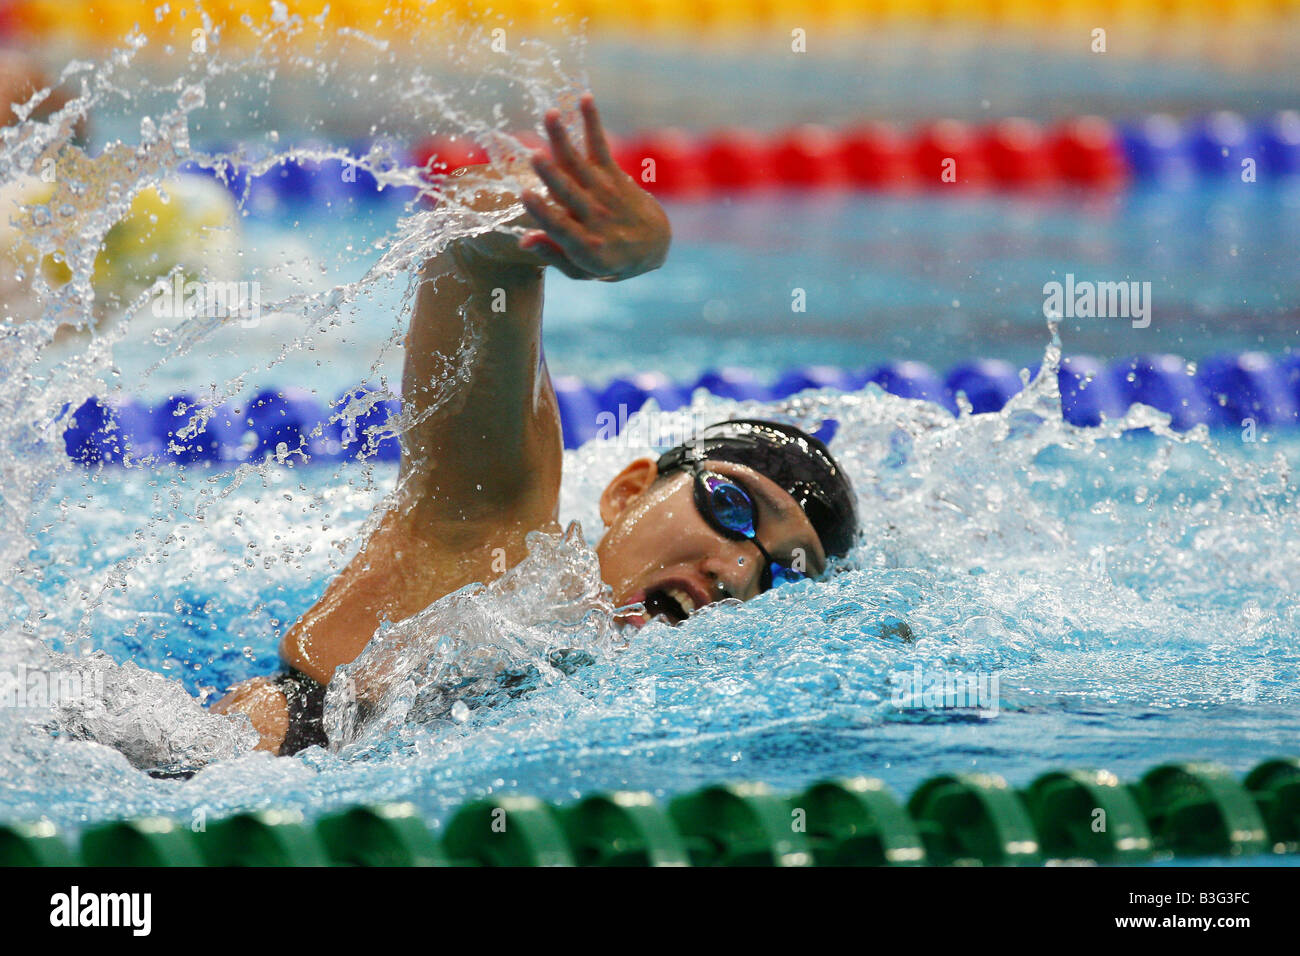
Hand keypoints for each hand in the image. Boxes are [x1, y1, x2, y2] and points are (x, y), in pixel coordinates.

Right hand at [518, 93, 670, 280]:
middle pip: (569, 194)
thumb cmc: (607, 260)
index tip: (525, 196)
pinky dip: (592, 122)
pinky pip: (600, 146)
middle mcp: (596, 218)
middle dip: (551, 175)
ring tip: (550, 115)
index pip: (560, 227)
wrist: (653, 245)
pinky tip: (584, 99)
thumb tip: (523, 240)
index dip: (542, 213)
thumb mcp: (581, 270)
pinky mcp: (613, 175)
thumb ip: (553, 254)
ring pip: (580, 165)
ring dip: (563, 139)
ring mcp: (606, 194)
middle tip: (535, 157)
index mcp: (586, 246)